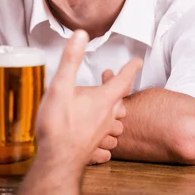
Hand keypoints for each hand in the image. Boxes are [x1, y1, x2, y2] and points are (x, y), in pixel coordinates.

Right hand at [36, 30, 141, 169]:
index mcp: (103, 100)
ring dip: (113, 116)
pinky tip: (100, 141)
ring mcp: (103, 135)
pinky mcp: (95, 150)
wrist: (57, 160)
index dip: (130, 68)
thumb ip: (71, 59)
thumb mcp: (60, 86)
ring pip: (116, 124)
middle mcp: (108, 117)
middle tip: (110, 84)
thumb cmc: (58, 124)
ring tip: (105, 110)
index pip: (123, 80)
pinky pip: (107, 145)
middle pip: (121, 102)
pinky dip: (106, 141)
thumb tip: (81, 35)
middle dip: (118, 91)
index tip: (137, 61)